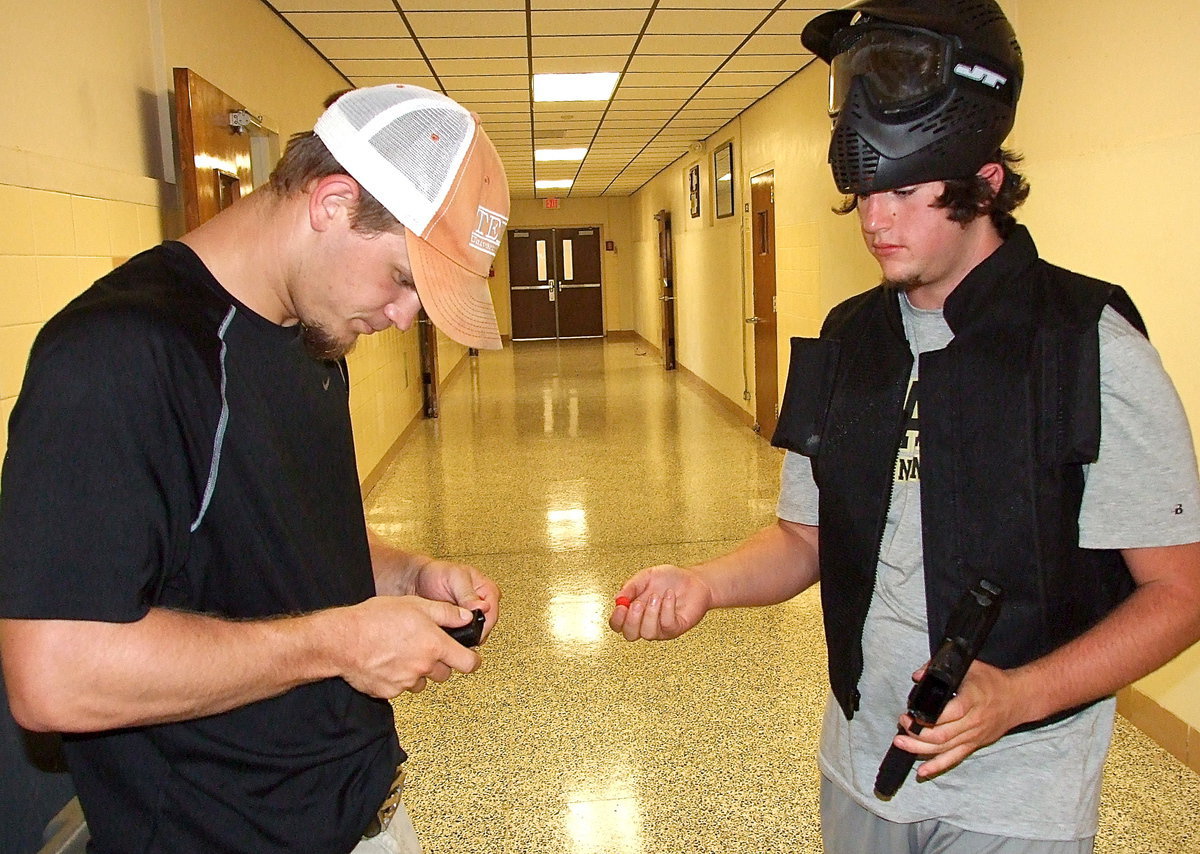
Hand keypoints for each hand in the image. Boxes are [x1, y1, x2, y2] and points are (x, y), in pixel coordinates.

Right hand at [336, 596, 480, 697]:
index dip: (473, 660)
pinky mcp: (390, 692)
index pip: (468, 663)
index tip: (471, 658)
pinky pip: (401, 687)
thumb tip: (466, 618)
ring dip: (417, 671)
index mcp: (434, 645)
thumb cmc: (375, 620)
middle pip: (444, 673)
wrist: (342, 640)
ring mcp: (406, 682)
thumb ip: (446, 613)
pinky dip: (397, 677)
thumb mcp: (416, 604)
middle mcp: (423, 666)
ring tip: (401, 652)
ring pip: (422, 681)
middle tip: (424, 647)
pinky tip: (386, 661)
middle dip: (439, 662)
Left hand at [412, 557, 500, 642]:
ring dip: (463, 635)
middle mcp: (482, 604)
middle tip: (455, 631)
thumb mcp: (454, 578)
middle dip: (471, 632)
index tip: (469, 629)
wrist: (417, 580)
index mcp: (488, 590)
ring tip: (449, 630)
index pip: (492, 614)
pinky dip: (454, 637)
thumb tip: (483, 607)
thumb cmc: (436, 573)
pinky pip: (462, 636)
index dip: (482, 625)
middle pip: (485, 627)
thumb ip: (468, 594)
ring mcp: (472, 615)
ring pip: (474, 634)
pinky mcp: (460, 624)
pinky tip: (446, 633)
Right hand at [609, 565, 713, 640]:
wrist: (694, 580)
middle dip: (632, 620)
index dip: (616, 619)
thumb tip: (617, 598)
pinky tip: (669, 595)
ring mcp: (661, 628)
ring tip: (656, 596)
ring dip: (651, 613)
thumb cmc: (670, 580)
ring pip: (648, 633)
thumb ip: (631, 586)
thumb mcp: (646, 576)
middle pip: (630, 635)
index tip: (620, 607)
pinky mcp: (676, 628)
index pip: (618, 625)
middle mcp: (646, 623)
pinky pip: (667, 625)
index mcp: (634, 612)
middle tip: (637, 604)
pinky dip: (667, 608)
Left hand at [893, 659, 1029, 779]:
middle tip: (902, 724)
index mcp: (972, 698)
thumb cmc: (992, 681)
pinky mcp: (974, 745)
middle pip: (943, 735)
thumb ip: (940, 669)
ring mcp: (973, 735)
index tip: (910, 714)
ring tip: (901, 743)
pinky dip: (937, 766)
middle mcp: (973, 720)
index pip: (951, 713)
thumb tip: (918, 676)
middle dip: (917, 733)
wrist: (1017, 699)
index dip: (929, 718)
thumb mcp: (968, 666)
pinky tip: (922, 771)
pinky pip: (954, 758)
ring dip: (920, 749)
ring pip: (945, 748)